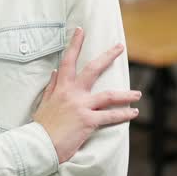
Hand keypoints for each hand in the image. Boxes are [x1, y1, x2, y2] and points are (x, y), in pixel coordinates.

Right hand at [31, 28, 139, 163]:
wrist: (39, 145)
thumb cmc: (41, 126)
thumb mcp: (44, 103)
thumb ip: (51, 87)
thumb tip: (55, 71)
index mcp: (61, 87)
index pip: (68, 61)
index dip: (74, 44)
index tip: (81, 31)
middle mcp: (72, 93)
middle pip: (93, 69)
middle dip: (108, 56)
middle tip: (120, 47)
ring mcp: (82, 106)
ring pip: (109, 95)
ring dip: (126, 94)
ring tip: (138, 93)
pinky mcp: (88, 121)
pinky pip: (110, 116)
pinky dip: (123, 114)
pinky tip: (133, 112)